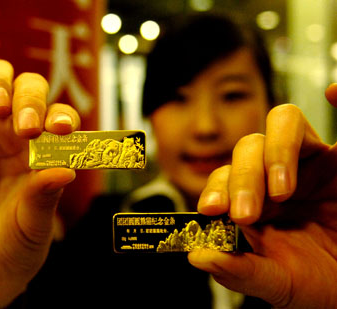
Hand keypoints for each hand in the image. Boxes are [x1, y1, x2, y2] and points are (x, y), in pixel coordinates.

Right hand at [0, 45, 80, 307]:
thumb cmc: (16, 244)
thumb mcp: (34, 224)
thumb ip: (45, 196)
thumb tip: (66, 171)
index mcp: (49, 151)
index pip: (62, 118)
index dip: (64, 116)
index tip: (61, 130)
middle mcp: (23, 135)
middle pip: (34, 92)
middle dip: (33, 102)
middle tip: (24, 130)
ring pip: (1, 83)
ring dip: (4, 85)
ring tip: (1, 110)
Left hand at [189, 84, 336, 307]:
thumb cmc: (316, 281)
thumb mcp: (277, 282)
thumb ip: (240, 271)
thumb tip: (197, 257)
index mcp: (253, 200)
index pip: (224, 178)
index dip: (214, 189)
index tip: (211, 209)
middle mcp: (274, 174)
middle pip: (248, 149)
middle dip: (243, 179)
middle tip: (247, 214)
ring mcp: (309, 161)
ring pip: (281, 124)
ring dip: (276, 151)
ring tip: (282, 190)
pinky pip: (333, 125)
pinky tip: (335, 94)